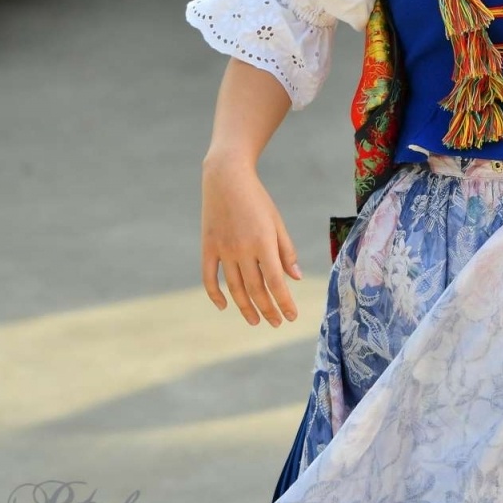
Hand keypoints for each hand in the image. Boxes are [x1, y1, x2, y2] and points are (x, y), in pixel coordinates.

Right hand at [200, 157, 300, 326]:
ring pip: (234, 288)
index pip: (276, 282)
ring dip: (245, 308)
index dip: (284, 302)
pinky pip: (209, 277)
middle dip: (268, 309)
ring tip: (256, 321)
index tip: (291, 316)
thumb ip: (286, 251)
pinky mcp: (208, 247)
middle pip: (255, 289)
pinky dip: (215, 294)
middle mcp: (242, 249)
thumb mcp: (277, 222)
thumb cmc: (258, 200)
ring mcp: (222, 250)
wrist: (227, 178)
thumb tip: (295, 279)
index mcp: (263, 243)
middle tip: (276, 323)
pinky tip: (224, 306)